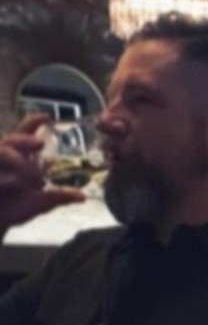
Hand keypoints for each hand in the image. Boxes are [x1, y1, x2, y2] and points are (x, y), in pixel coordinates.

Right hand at [0, 115, 86, 233]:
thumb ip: (58, 197)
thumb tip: (83, 197)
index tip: (45, 116)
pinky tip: (8, 183)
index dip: (32, 123)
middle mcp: (3, 157)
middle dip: (25, 140)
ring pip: (2, 152)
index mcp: (19, 158)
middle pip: (12, 140)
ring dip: (17, 163)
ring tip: (29, 180)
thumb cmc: (15, 207)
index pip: (25, 135)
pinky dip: (3, 178)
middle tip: (39, 143)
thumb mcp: (39, 202)